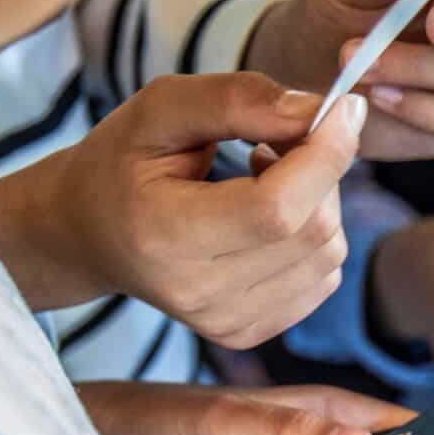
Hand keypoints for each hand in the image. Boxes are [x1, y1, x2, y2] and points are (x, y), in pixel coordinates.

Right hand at [0, 73, 362, 346]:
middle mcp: (198, 294)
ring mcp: (226, 323)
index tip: (343, 106)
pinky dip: (313, 235)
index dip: (325, 154)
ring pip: (328, 254)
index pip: (276, 209)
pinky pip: (324, 277)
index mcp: (165, 237)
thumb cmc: (122, 163)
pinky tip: (268, 214)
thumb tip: (314, 110)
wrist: (89, 236)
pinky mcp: (248, 333)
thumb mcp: (158, 109)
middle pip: (313, 230)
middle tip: (280, 136)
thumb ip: (233, 101)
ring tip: (263, 174)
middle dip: (321, 169)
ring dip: (319, 201)